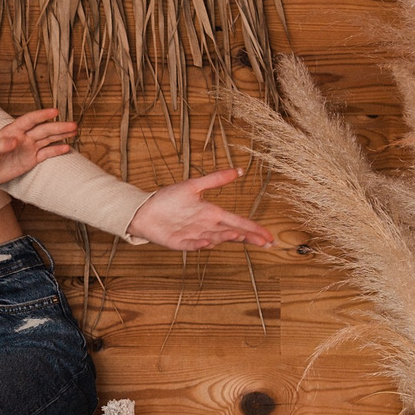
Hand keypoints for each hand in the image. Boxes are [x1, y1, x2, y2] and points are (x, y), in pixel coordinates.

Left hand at [0, 109, 76, 185]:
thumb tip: (15, 140)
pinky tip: (67, 148)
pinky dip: (56, 151)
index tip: (55, 111)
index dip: (42, 115)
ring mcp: (27, 148)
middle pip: (43, 130)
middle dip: (58, 127)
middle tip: (73, 125)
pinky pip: (45, 154)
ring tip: (74, 131)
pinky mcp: (29, 160)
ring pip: (47, 139)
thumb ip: (1, 145)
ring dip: (60, 135)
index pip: (30, 120)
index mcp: (12, 131)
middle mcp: (22, 137)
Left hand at [126, 168, 274, 250]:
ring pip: (214, 239)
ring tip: (238, 236)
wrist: (144, 210)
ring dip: (225, 238)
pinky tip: (207, 242)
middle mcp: (206, 227)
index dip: (253, 229)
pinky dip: (199, 244)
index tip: (269, 237)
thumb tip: (239, 170)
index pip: (238, 222)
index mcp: (212, 214)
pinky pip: (191, 245)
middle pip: (231, 233)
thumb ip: (216, 179)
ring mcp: (193, 236)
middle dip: (248, 238)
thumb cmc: (168, 199)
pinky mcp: (178, 242)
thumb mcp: (194, 185)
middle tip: (265, 243)